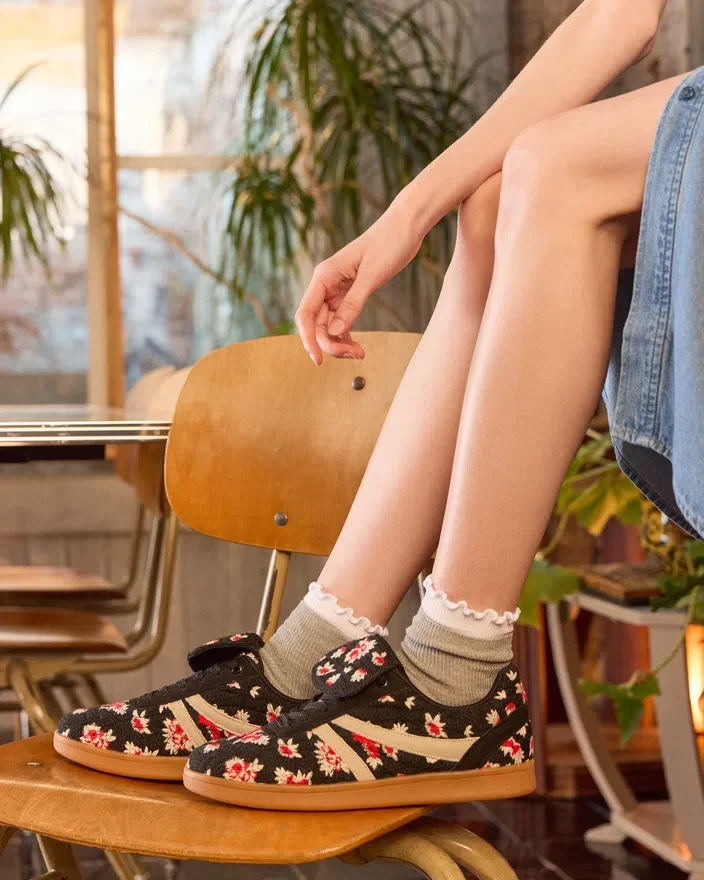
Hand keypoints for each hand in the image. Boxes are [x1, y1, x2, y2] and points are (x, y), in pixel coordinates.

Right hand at [295, 204, 422, 363]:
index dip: (308, 339)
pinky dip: (346, 336)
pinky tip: (358, 346)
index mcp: (324, 276)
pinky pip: (340, 321)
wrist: (405, 228)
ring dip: (339, 343)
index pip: (305, 314)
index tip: (319, 360)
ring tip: (360, 353)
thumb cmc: (389, 244)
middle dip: (331, 344)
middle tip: (357, 355)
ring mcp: (336, 290)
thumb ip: (352, 304)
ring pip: (328, 325)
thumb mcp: (372, 276)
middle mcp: (325, 284)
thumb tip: (334, 331)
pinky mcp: (349, 294)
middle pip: (317, 324)